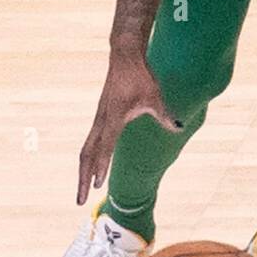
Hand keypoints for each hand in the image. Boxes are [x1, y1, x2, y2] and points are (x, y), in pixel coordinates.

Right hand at [77, 52, 181, 205]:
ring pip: (85, 149)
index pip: (105, 148)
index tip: (98, 186)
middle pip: (86, 155)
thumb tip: (177, 127)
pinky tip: (90, 167)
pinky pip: (90, 142)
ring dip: (83, 170)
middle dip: (82, 179)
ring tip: (83, 189)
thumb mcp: (155, 96)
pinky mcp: (100, 116)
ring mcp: (99, 119)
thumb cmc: (140, 76)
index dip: (102, 167)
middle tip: (80, 201)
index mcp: (113, 118)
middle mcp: (101, 121)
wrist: (124, 55)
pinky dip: (87, 158)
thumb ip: (163, 114)